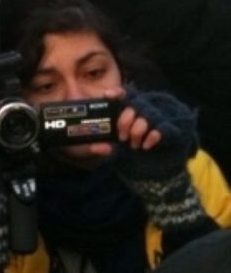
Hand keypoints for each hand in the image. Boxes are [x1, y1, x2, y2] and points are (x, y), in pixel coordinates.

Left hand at [111, 88, 207, 232]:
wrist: (160, 179)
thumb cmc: (136, 161)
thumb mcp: (119, 153)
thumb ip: (109, 148)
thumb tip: (96, 147)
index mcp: (134, 113)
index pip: (128, 94)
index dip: (118, 93)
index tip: (107, 96)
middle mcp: (149, 113)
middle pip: (136, 103)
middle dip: (125, 120)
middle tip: (122, 137)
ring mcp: (164, 120)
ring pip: (149, 114)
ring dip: (138, 130)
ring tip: (134, 145)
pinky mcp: (176, 131)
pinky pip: (163, 127)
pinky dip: (152, 136)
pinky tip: (146, 146)